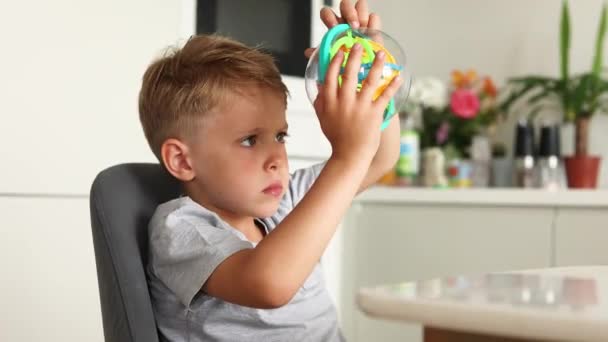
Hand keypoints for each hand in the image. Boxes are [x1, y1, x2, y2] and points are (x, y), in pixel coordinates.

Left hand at [304, 0, 381, 57]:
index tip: (333, 27)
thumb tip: (308, 53)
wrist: (362, 70)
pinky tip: (370, 32)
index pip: (327, 13)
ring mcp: (360, 21)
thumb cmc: (344, 62)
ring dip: (361, 15)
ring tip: (362, 30)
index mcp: (334, 26)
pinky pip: (374, 17)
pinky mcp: (373, 26)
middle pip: (345, 4)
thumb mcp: (332, 60)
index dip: (329, 17)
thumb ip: (321, 55)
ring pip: (360, 5)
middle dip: (349, 13)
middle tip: (353, 26)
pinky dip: (373, 23)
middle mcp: (346, 20)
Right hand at [314, 42, 402, 162]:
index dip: (335, 61)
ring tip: (382, 53)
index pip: (330, 76)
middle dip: (355, 56)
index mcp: (330, 102)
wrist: (349, 156)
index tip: (340, 50)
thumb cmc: (337, 138)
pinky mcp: (374, 114)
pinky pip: (385, 96)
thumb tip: (318, 84)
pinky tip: (398, 75)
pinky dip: (392, 85)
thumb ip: (320, 100)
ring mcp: (360, 107)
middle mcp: (344, 102)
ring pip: (369, 81)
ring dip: (377, 65)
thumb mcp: (323, 118)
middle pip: (349, 73)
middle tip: (360, 44)